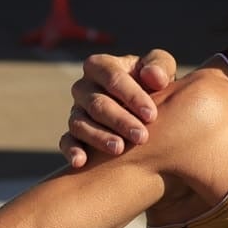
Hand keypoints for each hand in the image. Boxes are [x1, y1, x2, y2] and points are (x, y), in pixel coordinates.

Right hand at [61, 51, 177, 167]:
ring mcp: (76, 110)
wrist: (145, 105)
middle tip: (141, 137)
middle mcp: (84, 87)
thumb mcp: (161, 68)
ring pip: (80, 123)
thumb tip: (153, 76)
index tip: (152, 115)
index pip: (112, 78)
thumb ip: (159, 66)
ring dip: (99, 137)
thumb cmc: (154, 82)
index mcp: (101, 66)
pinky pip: (66, 141)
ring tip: (119, 149)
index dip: (132, 96)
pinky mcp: (73, 132)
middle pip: (97, 104)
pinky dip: (71, 150)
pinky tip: (80, 161)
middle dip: (120, 121)